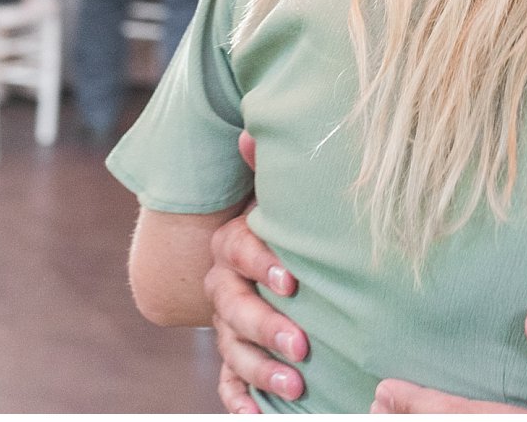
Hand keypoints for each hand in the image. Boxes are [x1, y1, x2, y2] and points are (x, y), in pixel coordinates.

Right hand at [210, 133, 308, 413]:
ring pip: (233, 349)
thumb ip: (269, 168)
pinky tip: (257, 414)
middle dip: (266, 325)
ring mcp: (228, 324)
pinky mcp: (235, 356)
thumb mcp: (283, 194)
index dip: (262, 263)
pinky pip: (229, 383)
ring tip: (296, 385)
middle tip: (302, 342)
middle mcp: (224, 285)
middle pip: (234, 307)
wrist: (272, 258)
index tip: (293, 279)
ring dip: (261, 368)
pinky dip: (240, 400)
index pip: (239, 250)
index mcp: (233, 243)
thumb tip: (250, 132)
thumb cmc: (287, 223)